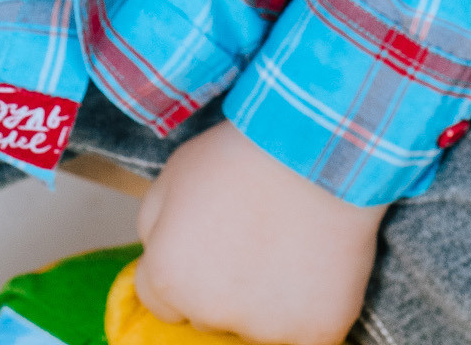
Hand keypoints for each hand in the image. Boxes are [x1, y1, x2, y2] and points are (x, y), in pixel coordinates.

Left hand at [134, 118, 383, 344]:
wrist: (316, 145)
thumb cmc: (244, 151)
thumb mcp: (173, 173)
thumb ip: (153, 227)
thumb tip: (156, 258)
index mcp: (169, 278)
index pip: (160, 301)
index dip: (183, 270)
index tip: (207, 246)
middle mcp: (210, 313)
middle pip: (206, 314)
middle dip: (221, 285)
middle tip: (249, 235)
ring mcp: (265, 329)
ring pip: (255, 328)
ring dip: (264, 299)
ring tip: (286, 243)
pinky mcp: (316, 332)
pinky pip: (305, 335)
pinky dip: (309, 310)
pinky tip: (315, 268)